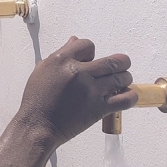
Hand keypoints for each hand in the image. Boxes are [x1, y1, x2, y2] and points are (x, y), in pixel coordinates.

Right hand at [15, 37, 137, 146]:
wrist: (38, 125)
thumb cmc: (36, 99)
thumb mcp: (43, 70)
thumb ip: (60, 54)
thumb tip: (74, 41)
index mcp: (61, 60)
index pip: (87, 45)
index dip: (91, 51)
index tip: (90, 59)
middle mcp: (78, 72)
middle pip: (113, 61)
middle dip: (121, 62)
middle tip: (121, 65)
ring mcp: (91, 90)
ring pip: (121, 78)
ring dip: (125, 78)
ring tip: (122, 80)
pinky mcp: (99, 108)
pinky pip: (125, 99)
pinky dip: (130, 96)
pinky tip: (126, 95)